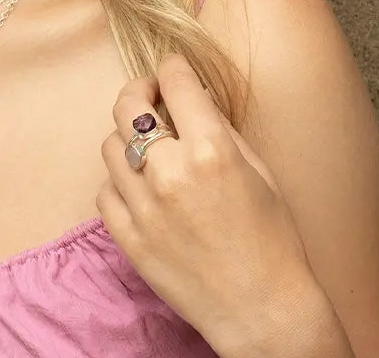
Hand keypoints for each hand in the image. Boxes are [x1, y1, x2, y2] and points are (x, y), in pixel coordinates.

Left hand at [97, 54, 325, 354]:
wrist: (263, 311)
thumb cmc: (273, 240)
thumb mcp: (258, 170)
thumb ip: (219, 127)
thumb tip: (193, 95)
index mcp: (210, 150)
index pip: (175, 82)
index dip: (172, 67)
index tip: (172, 67)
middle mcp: (171, 173)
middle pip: (128, 105)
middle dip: (139, 90)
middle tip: (150, 94)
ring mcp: (144, 207)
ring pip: (111, 145)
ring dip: (128, 139)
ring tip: (150, 149)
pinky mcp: (128, 237)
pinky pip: (106, 190)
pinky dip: (121, 184)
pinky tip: (143, 189)